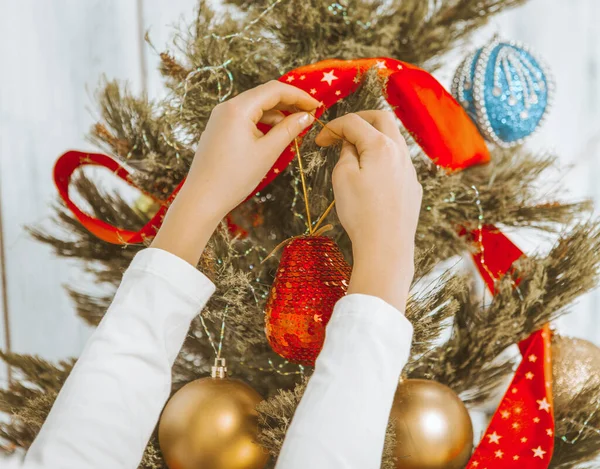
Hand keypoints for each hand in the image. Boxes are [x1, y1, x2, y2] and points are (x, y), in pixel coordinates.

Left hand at [152, 81, 319, 264]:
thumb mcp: (267, 152)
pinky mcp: (218, 129)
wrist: (202, 199)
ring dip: (276, 113)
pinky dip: (262, 122)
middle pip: (264, 95)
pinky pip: (245, 118)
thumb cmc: (234, 177)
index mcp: (238, 108)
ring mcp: (220, 117)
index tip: (316, 105)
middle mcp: (226, 107)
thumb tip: (306, 116)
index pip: (274, 90)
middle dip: (288, 102)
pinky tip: (275, 133)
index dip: (298, 95)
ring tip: (295, 126)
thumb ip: (288, 130)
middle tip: (309, 113)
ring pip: (254, 107)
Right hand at [315, 111, 421, 310]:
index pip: (354, 122)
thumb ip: (345, 153)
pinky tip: (371, 175)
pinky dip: (382, 158)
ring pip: (393, 140)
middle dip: (359, 120)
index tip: (320, 140)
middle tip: (341, 131)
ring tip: (354, 153)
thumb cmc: (361, 213)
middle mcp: (400, 153)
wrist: (386, 247)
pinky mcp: (413, 187)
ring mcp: (410, 170)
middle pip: (381, 119)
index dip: (332, 127)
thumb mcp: (342, 177)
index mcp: (381, 146)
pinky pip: (398, 162)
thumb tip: (350, 145)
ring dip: (372, 138)